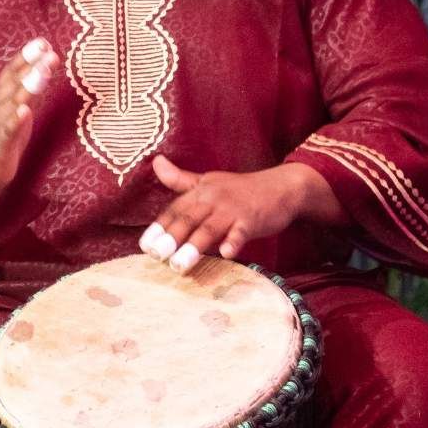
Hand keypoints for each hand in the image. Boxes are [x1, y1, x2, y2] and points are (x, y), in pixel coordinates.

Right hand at [0, 37, 58, 194]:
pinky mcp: (0, 144)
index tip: (43, 42)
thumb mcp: (13, 106)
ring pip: (12, 103)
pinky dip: (15, 120)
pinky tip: (24, 111)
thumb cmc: (1, 133)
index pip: (13, 71)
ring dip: (27, 87)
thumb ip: (27, 87)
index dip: (27, 56)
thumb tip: (45, 64)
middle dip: (31, 66)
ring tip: (43, 73)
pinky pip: (7, 130)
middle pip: (14, 82)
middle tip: (49, 52)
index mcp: (0, 95)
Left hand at [138, 157, 319, 272]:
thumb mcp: (208, 182)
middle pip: (188, 218)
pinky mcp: (253, 219)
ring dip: (194, 246)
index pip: (175, 209)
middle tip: (156, 256)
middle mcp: (214, 198)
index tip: (144, 245)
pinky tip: (226, 253)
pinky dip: (233, 241)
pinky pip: (241, 232)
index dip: (160, 227)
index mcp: (201, 191)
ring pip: (210, 228)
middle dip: (171, 237)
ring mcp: (233, 209)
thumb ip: (180, 179)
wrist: (282, 186)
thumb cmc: (241, 190)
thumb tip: (155, 162)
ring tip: (179, 265)